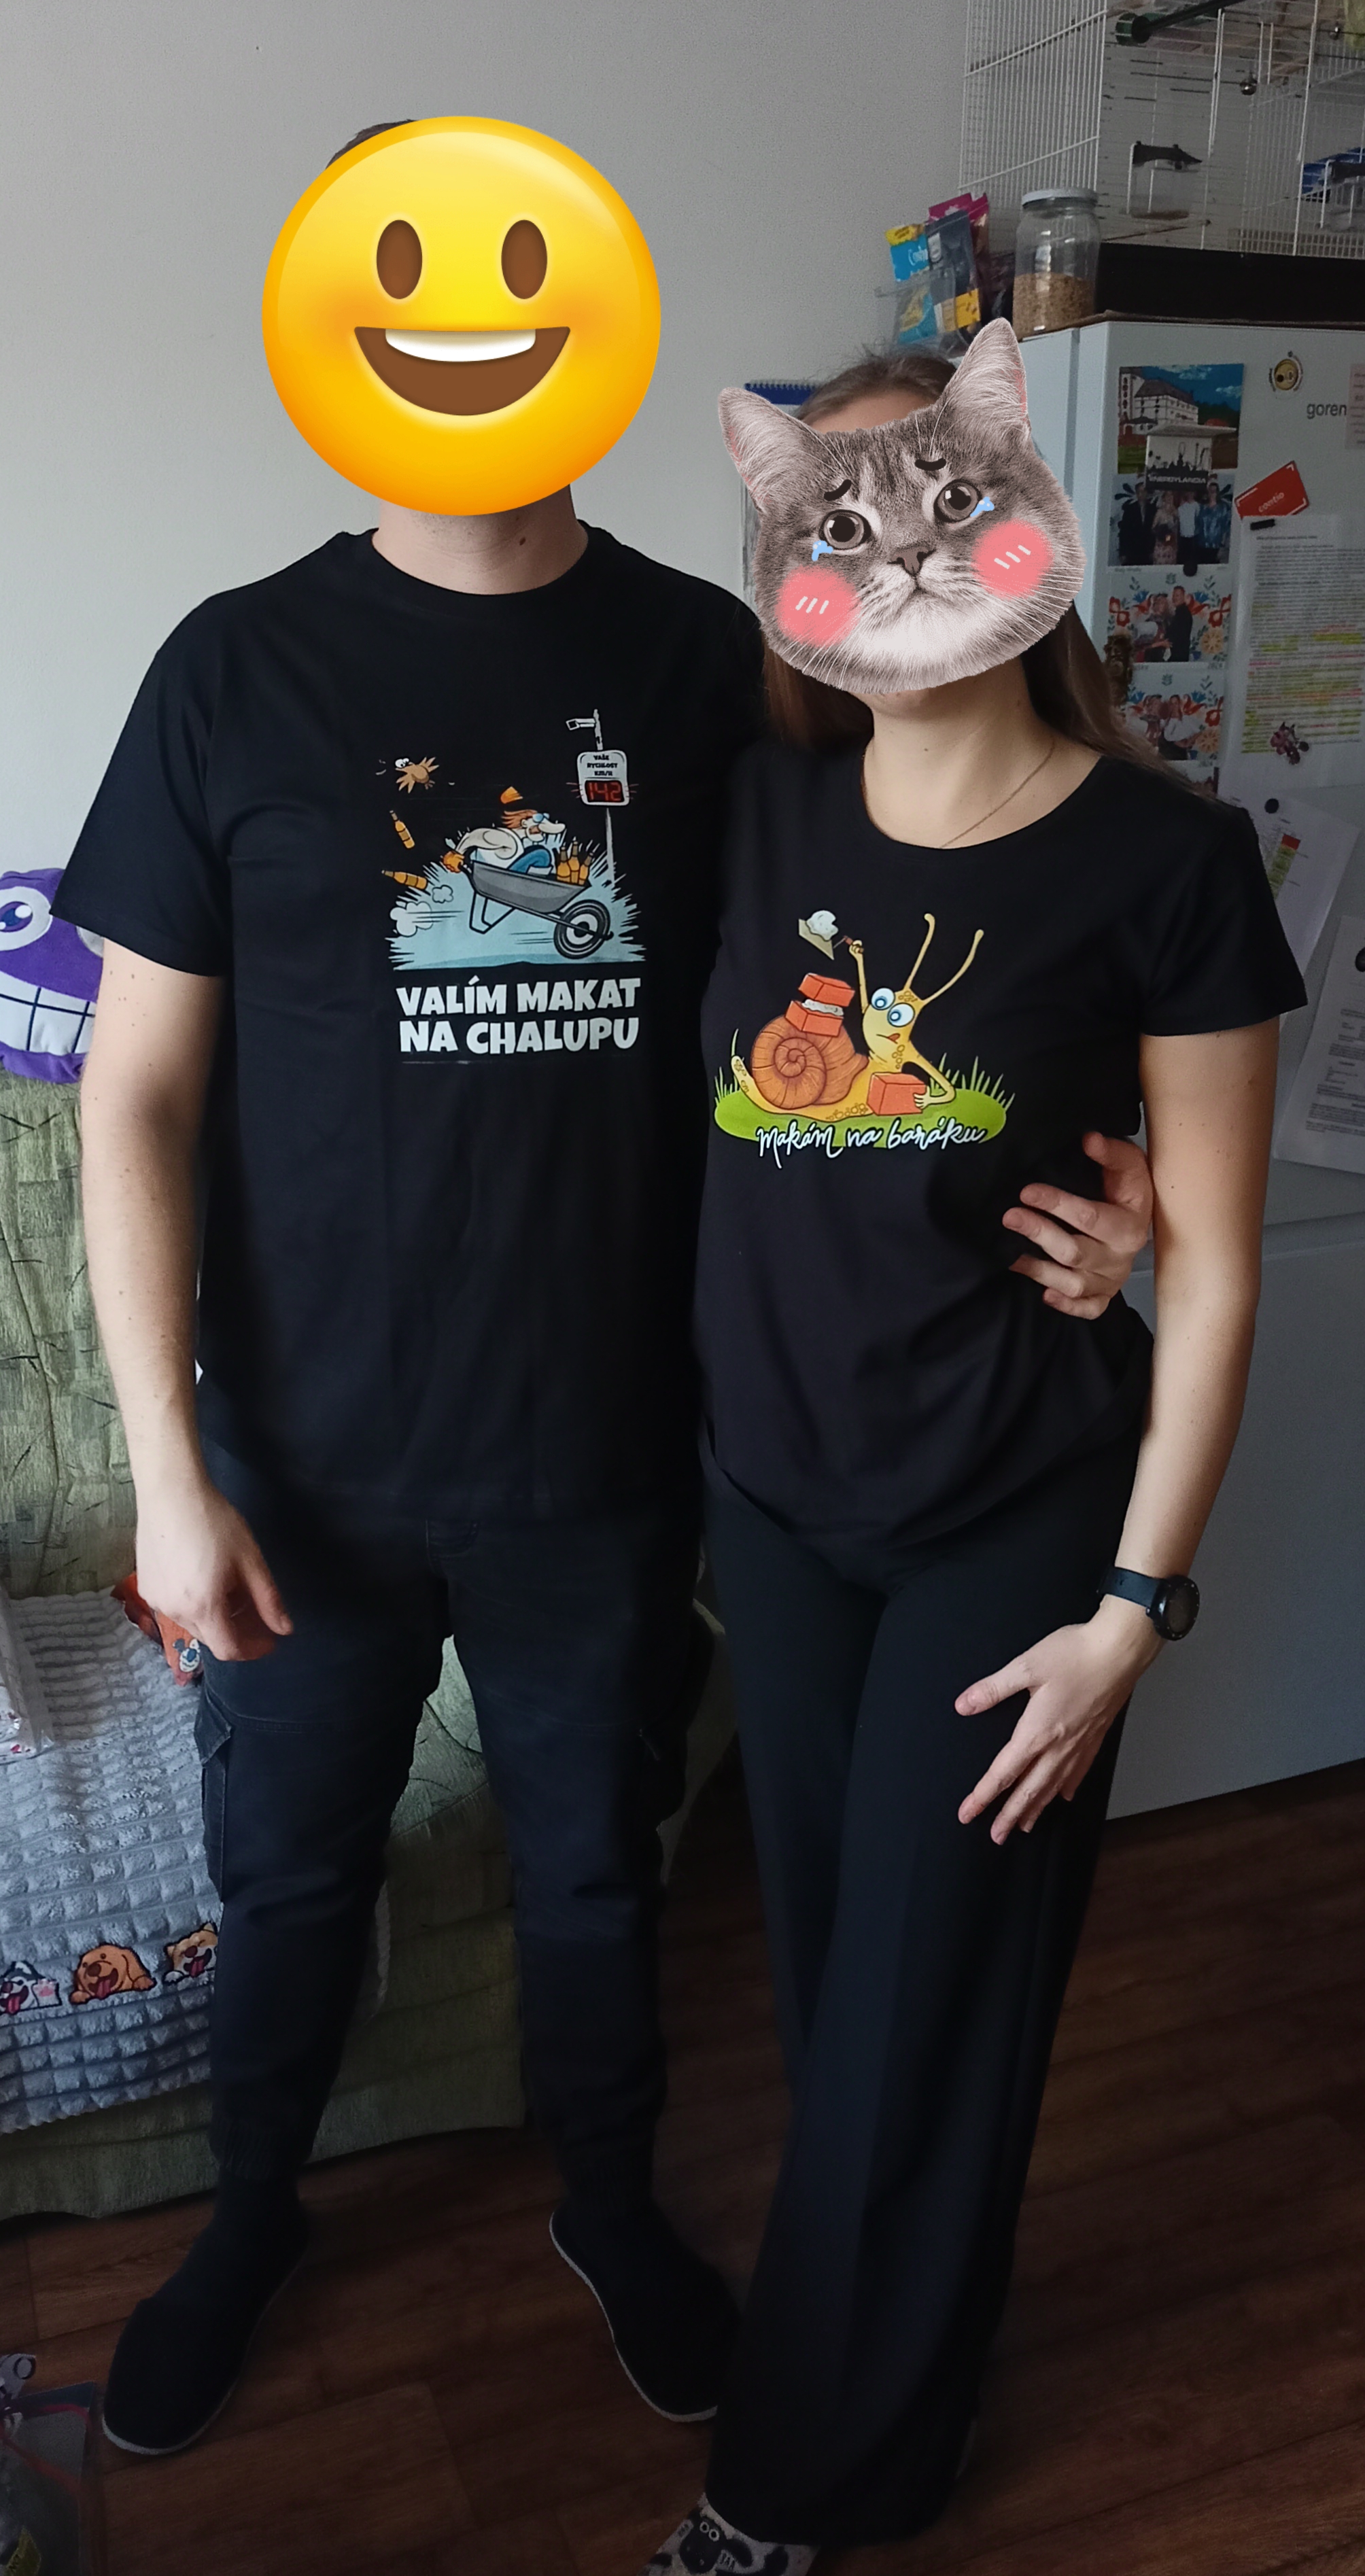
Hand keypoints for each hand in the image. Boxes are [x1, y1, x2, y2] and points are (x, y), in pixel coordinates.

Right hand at [135, 1472, 292, 1663]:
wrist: (170, 1492)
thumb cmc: (215, 1522)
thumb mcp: (250, 1560)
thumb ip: (268, 1600)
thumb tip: (285, 1629)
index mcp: (203, 1607)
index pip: (228, 1650)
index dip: (252, 1650)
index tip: (269, 1640)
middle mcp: (174, 1611)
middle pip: (210, 1638)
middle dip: (235, 1632)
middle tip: (254, 1609)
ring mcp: (154, 1600)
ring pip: (191, 1623)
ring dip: (213, 1617)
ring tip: (228, 1589)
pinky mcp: (144, 1586)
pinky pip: (173, 1607)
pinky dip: (192, 1604)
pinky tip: (202, 1578)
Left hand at [955, 1595, 1160, 1842]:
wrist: (1119, 1651)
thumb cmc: (1073, 1655)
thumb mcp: (1025, 1665)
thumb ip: (993, 1689)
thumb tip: (962, 1705)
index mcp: (1036, 1732)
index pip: (1003, 1773)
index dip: (983, 1796)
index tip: (967, 1814)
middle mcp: (1058, 1746)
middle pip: (1029, 1790)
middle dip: (1010, 1815)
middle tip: (996, 1836)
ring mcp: (1080, 1745)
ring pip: (1054, 1787)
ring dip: (1037, 1808)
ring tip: (1026, 1826)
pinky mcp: (1095, 1737)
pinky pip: (1078, 1773)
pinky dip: (1067, 1789)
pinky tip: (1065, 1796)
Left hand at [1002, 1132, 1152, 1317]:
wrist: (1144, 1218)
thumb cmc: (1129, 1193)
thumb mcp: (1128, 1166)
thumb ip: (1110, 1153)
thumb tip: (1089, 1139)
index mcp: (1129, 1225)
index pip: (1089, 1217)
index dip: (1056, 1204)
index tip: (1027, 1192)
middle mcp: (1120, 1257)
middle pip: (1075, 1252)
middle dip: (1039, 1233)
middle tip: (1010, 1216)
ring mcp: (1111, 1279)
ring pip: (1074, 1283)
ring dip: (1039, 1270)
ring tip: (1011, 1254)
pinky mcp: (1104, 1295)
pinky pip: (1089, 1309)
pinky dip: (1067, 1306)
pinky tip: (1045, 1294)